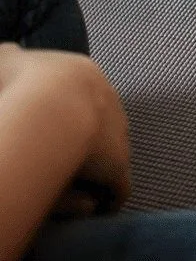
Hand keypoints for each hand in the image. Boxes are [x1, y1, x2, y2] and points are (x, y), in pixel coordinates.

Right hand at [0, 43, 130, 212]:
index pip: (84, 94)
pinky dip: (109, 197)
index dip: (69, 112)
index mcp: (85, 75)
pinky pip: (117, 186)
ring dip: (99, 169)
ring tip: (78, 184)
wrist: (46, 106)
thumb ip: (9, 56)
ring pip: (113, 153)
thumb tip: (8, 52)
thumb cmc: (21, 83)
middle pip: (103, 122)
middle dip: (89, 139)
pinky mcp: (118, 165)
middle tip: (64, 158)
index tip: (54, 127)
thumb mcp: (7, 61)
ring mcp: (118, 132)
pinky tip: (96, 207)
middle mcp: (109, 100)